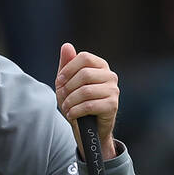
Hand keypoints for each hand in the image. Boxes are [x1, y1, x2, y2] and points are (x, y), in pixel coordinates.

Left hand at [55, 43, 118, 160]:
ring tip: (67, 108)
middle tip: (63, 98)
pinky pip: (90, 105)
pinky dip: (76, 111)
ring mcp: (113, 90)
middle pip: (84, 74)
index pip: (84, 57)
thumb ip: (66, 65)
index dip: (68, 69)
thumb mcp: (67, 84)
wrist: (87, 129)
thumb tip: (66, 45)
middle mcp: (110, 75)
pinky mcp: (113, 105)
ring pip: (86, 91)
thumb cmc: (77, 103)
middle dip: (68, 88)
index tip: (59, 82)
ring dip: (70, 102)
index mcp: (100, 66)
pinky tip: (72, 115)